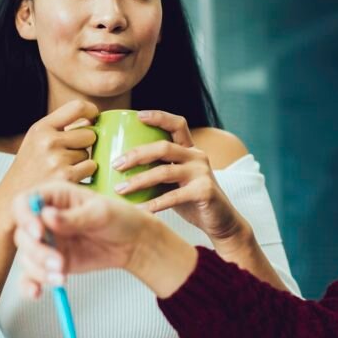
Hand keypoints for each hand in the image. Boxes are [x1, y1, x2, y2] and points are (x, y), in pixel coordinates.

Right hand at [0, 100, 98, 229]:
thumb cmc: (29, 168)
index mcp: (41, 128)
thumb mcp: (36, 140)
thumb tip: (91, 121)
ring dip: (82, 160)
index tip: (94, 117)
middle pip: (88, 134)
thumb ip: (60, 128)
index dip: (91, 111)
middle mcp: (48, 141)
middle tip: (70, 154)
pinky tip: (70, 176)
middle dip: (85, 143)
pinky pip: (91, 167)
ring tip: (63, 167)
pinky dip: (85, 172)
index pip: (77, 107)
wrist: (15, 196)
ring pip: (89, 152)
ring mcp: (57, 159)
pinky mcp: (66, 177)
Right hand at [12, 181, 161, 297]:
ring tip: (61, 276)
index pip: (24, 203)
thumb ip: (73, 217)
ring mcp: (47, 242)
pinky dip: (31, 284)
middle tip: (58, 262)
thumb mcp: (100, 212)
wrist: (133, 242)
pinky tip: (37, 292)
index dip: (25, 217)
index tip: (39, 232)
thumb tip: (47, 216)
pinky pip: (33, 275)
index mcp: (54, 197)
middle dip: (37, 251)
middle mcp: (45, 219)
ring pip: (27, 257)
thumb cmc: (119, 218)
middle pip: (23, 235)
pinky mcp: (51, 262)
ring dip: (40, 270)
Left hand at [113, 110, 246, 242]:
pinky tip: (139, 211)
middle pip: (163, 147)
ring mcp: (202, 173)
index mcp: (189, 150)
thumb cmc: (190, 200)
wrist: (221, 221)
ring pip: (164, 172)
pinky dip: (153, 204)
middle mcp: (197, 157)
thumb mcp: (174, 180)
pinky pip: (173, 197)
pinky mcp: (204, 192)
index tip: (138, 116)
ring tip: (120, 190)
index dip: (159, 117)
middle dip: (137, 155)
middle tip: (116, 165)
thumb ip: (157, 170)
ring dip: (139, 181)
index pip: (177, 124)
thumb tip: (119, 169)